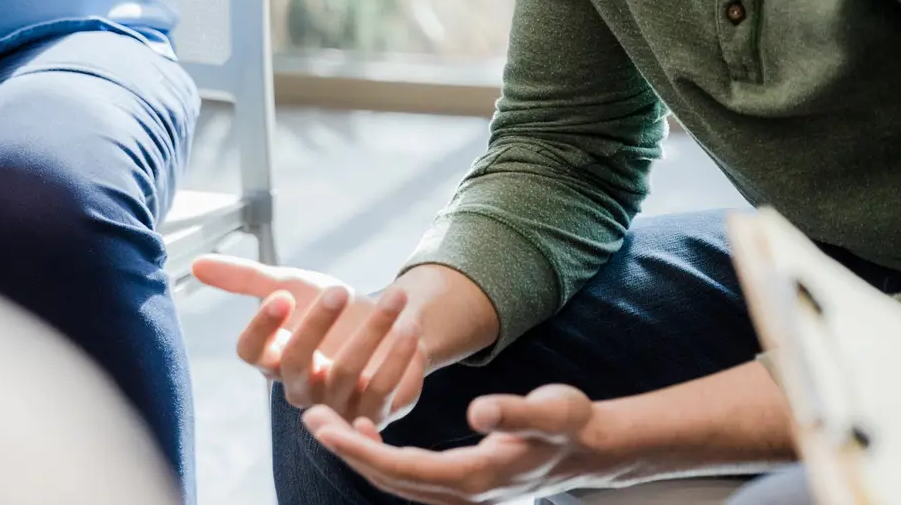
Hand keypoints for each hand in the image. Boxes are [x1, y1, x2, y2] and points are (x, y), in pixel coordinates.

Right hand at [192, 254, 427, 426]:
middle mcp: (300, 387)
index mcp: (274, 358)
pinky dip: (398, 356)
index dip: (261, 328)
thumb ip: (247, 278)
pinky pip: (383, 390)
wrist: (391, 322)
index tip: (282, 296)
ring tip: (395, 297)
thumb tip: (195, 263)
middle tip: (340, 288)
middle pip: (295, 363)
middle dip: (317, 324)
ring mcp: (336, 404)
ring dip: (372, 331)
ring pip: (345, 373)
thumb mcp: (294, 285)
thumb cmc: (335, 308)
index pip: (250, 353)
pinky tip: (410, 326)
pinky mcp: (374, 413)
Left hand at [302, 383, 618, 503]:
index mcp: (475, 475)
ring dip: (358, 453)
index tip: (325, 424)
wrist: (591, 447)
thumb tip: (477, 410)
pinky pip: (410, 474)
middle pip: (390, 478)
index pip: (403, 469)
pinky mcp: (460, 479)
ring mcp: (460, 489)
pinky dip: (381, 456)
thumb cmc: (571, 422)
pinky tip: (364, 431)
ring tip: (325, 422)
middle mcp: (461, 491)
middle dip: (346, 451)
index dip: (359, 450)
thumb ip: (516, 410)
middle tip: (309, 417)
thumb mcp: (552, 410)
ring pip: (396, 479)